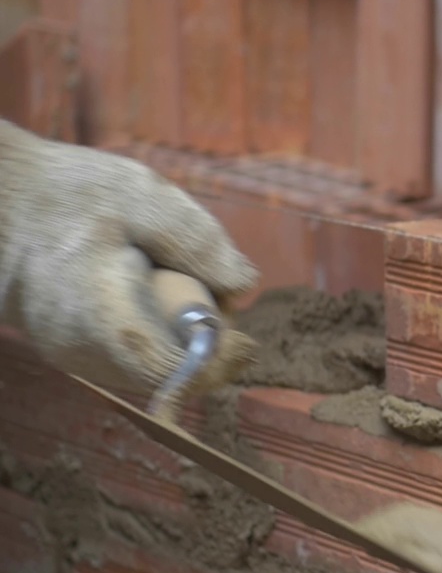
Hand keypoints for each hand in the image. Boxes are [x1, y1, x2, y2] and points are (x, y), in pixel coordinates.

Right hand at [0, 121, 258, 396]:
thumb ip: (198, 242)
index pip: (173, 369)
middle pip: (170, 378)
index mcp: (100, 315)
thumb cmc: (65, 194)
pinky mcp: (73, 355)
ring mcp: (73, 359)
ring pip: (155, 373)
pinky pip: (134, 360)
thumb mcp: (142, 196)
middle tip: (215, 295)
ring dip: (183, 339)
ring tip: (167, 282)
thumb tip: (244, 288)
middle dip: (207, 347)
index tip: (246, 336)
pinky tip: (147, 291)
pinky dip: (158, 334)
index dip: (219, 360)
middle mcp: (82, 352)